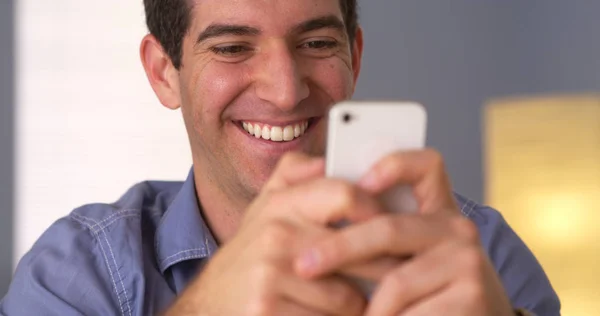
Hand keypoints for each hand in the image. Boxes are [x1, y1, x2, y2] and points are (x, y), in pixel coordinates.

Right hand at [166, 153, 379, 315]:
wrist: (210, 302)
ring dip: (357, 304)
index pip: (346, 194)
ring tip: (353, 302)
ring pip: (348, 296)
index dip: (378, 212)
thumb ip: (295, 176)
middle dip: (383, 268)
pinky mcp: (267, 311)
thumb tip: (333, 156)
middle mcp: (275, 235)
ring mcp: (270, 274)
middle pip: (356, 252)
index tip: (393, 228)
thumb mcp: (265, 208)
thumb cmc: (250, 256)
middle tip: (398, 275)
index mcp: (281, 204)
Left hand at [294, 149, 514, 315]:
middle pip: (388, 229)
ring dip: (369, 309)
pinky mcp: (473, 298)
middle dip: (339, 249)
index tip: (361, 182)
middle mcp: (459, 230)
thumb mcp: (408, 261)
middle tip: (303, 267)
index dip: (395, 164)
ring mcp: (469, 263)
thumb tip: (325, 204)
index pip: (427, 166)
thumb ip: (382, 237)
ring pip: (394, 283)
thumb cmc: (429, 295)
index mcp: (439, 213)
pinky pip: (408, 313)